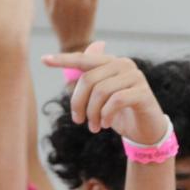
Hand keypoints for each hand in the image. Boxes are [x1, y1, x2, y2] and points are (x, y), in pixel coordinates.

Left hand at [41, 42, 168, 144]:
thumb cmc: (120, 113)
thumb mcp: (99, 99)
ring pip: (101, 91)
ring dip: (93, 114)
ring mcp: (135, 77)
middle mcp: (124, 64)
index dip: (63, 60)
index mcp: (111, 63)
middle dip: (79, 103)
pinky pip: (116, 101)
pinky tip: (105, 124)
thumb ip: (87, 83)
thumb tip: (69, 72)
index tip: (43, 60)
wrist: (146, 131)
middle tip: (79, 121)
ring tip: (94, 127)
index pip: (83, 59)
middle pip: (89, 79)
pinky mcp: (143, 92)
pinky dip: (106, 115)